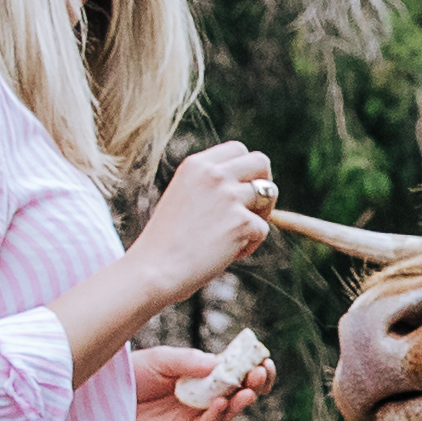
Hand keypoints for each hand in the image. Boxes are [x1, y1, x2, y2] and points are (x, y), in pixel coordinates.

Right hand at [130, 142, 275, 298]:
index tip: (241, 190)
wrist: (153, 271)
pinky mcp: (241, 222)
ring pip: (269, 194)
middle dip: (265, 184)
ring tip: (236, 237)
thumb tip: (253, 188)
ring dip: (260, 216)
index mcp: (196, 165)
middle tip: (253, 210)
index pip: (237, 149)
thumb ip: (211, 187)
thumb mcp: (184, 199)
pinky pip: (263, 229)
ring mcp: (228, 196)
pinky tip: (226, 255)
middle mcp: (213, 174)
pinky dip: (250, 245)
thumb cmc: (166, 242)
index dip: (247, 170)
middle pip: (261, 162)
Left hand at [130, 332, 273, 420]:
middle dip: (254, 385)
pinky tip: (220, 403)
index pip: (238, 372)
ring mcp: (196, 414)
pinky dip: (215, 415)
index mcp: (205, 374)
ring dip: (240, 402)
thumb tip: (219, 364)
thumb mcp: (163, 359)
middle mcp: (205, 395)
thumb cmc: (135, 373)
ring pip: (227, 412)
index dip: (254, 368)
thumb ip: (189, 361)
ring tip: (246, 392)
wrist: (108, 396)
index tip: (265, 360)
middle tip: (260, 375)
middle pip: (239, 393)